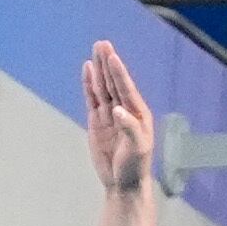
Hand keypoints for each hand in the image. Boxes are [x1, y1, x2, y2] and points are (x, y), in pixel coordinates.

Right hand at [81, 40, 153, 193]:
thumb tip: (117, 110)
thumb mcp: (137, 149)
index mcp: (138, 114)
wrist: (123, 182)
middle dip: (108, 63)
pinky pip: (93, 98)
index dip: (119, 72)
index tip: (112, 56)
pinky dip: (90, 84)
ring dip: (99, 69)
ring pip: (103, 87)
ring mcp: (110, 115)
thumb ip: (129, 128)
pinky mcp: (98, 121)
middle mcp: (125, 111)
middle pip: (114, 83)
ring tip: (96, 50)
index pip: (126, 89)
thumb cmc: (135, 166)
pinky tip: (88, 69)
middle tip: (103, 43)